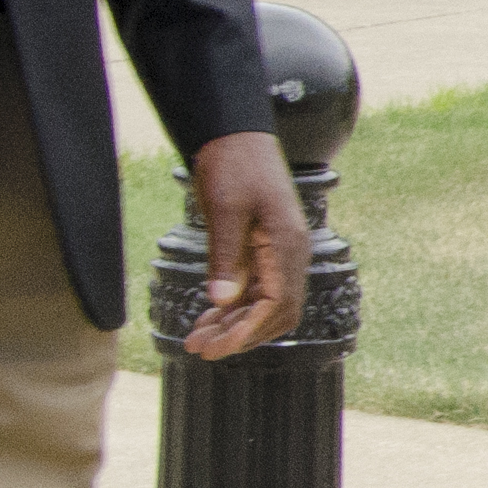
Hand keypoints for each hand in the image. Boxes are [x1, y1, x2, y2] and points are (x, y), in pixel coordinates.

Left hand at [180, 132, 309, 361]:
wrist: (236, 138)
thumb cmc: (234, 166)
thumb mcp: (225, 210)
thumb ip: (225, 257)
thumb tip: (221, 302)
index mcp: (288, 246)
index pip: (277, 305)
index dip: (246, 331)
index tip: (215, 348)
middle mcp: (290, 255)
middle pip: (275, 313)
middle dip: (240, 335)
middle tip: (200, 349)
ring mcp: (280, 254)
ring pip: (264, 306)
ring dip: (233, 325)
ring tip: (197, 338)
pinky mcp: (265, 251)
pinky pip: (256, 291)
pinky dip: (234, 308)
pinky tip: (209, 316)